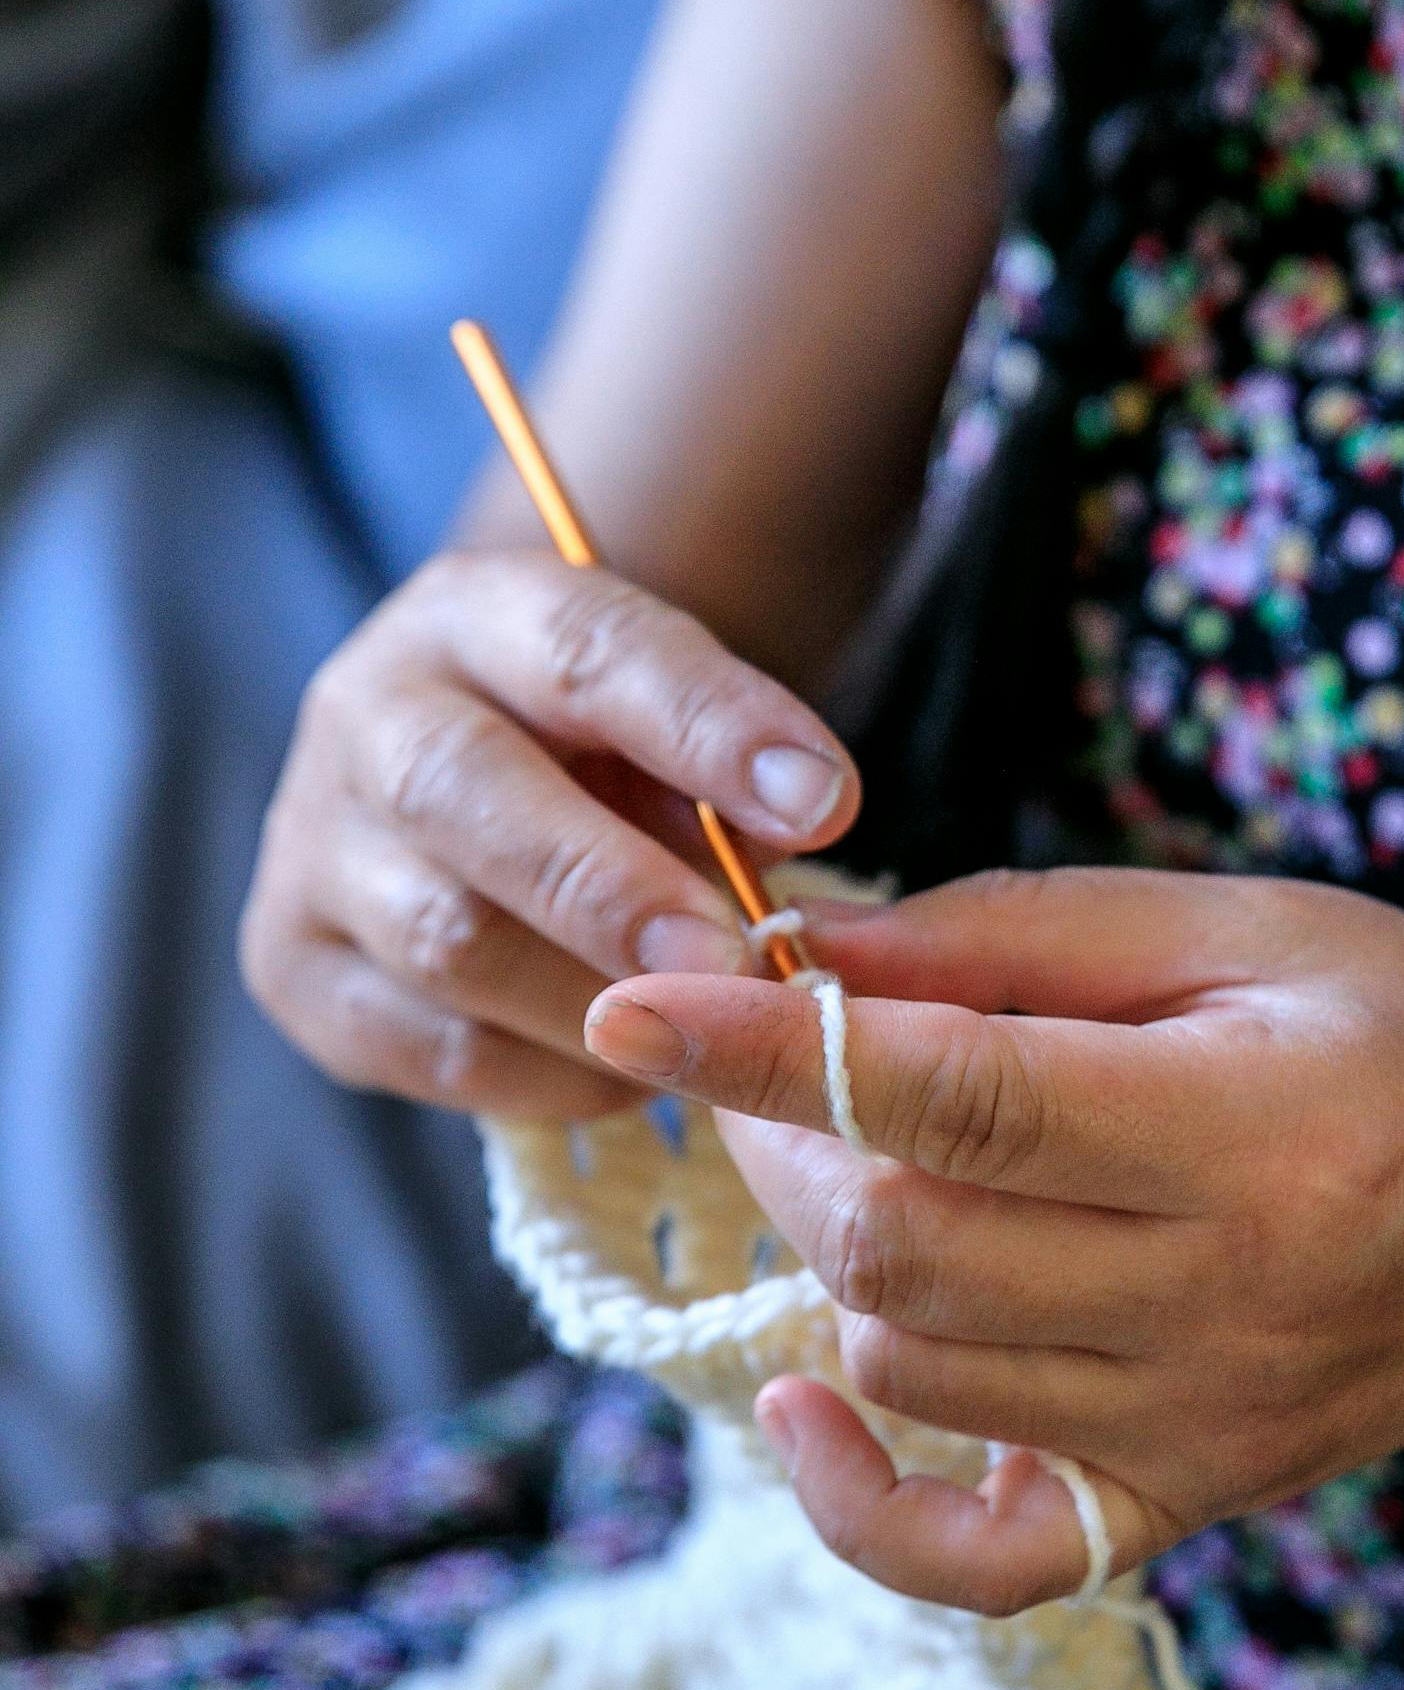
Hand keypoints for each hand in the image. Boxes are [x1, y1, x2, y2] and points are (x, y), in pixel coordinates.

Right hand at [242, 551, 858, 1116]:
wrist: (476, 783)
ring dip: (595, 1002)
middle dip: (609, 887)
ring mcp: (311, 847)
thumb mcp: (672, 718)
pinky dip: (550, 1075)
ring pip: (443, 940)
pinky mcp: (296, 970)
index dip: (706, 726)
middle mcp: (366, 713)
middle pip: (461, 791)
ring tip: (703, 1028)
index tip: (822, 801)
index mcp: (475, 615)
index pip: (584, 648)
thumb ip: (724, 770)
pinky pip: (432, 1047)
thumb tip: (797, 840)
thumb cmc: (607, 751)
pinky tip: (631, 1072)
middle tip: (730, 957)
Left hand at [580, 867, 1403, 1609]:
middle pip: (904, 1245)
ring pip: (908, 1360)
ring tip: (849, 1148)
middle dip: (783, 1130)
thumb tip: (801, 949)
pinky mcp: (1177, 1504)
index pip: (958, 1100)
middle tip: (780, 1046)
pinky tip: (811, 1394)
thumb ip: (1018, 939)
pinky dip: (853, 1497)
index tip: (637, 994)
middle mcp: (1227, 1302)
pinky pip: (968, 1558)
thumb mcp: (1253, 928)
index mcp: (1260, 1131)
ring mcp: (1198, 1427)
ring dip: (824, 1244)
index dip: (773, 1049)